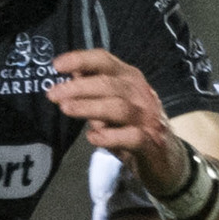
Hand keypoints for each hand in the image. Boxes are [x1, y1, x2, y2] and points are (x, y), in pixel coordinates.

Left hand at [50, 50, 178, 179]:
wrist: (166, 159)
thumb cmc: (133, 127)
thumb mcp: (113, 104)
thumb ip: (95, 89)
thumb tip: (72, 72)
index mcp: (130, 80)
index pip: (105, 61)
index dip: (81, 60)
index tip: (56, 65)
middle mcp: (140, 94)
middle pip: (109, 84)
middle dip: (78, 87)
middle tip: (52, 94)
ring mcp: (147, 119)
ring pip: (118, 107)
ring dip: (90, 107)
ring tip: (66, 109)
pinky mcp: (150, 144)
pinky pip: (132, 137)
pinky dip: (111, 137)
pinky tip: (92, 138)